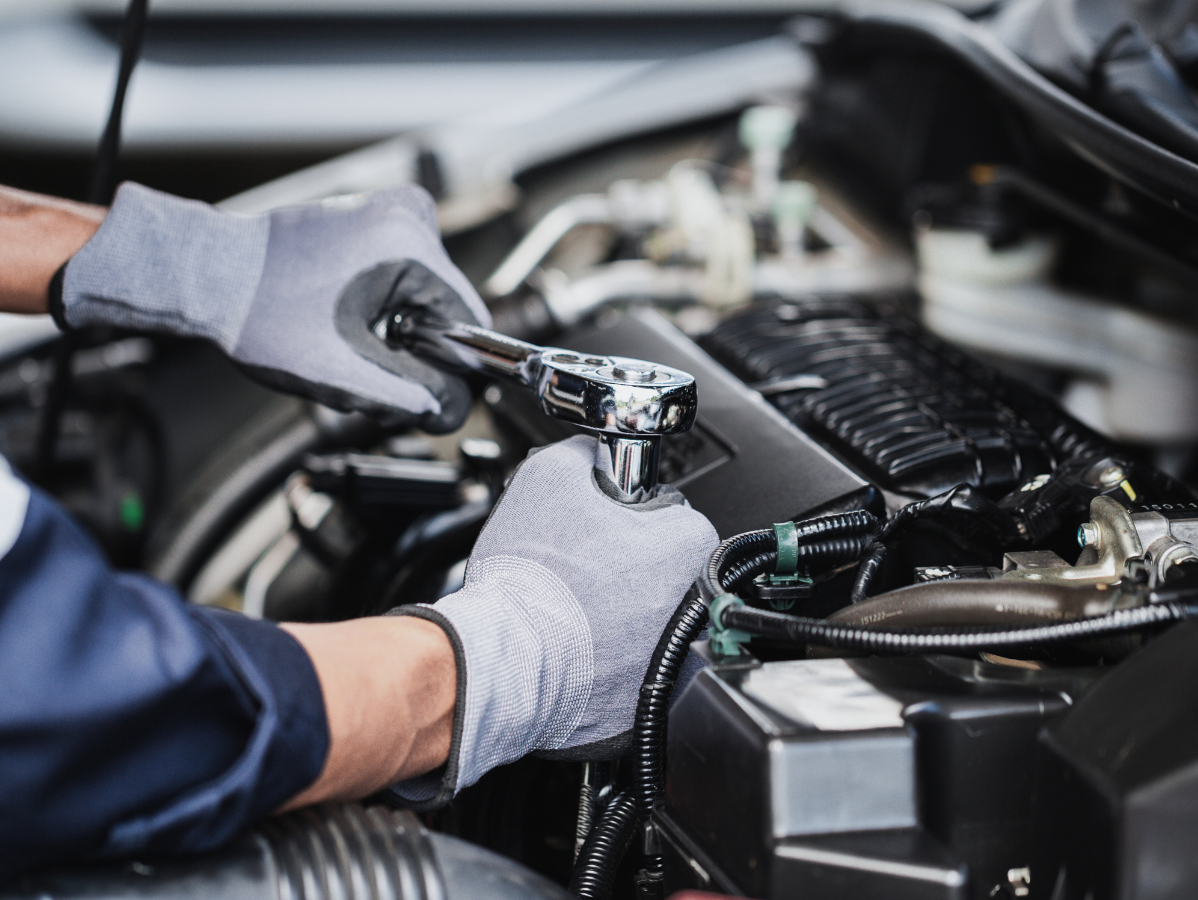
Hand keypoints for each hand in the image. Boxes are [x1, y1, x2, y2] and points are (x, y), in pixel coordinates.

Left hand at [56, 183, 488, 432]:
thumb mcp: (344, 373)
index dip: (456, 367)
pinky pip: (407, 274)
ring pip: (428, 295)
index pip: (472, 321)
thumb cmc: (261, 316)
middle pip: (449, 308)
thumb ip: (411, 396)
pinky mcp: (374, 217)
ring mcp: (390, 210)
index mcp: (409, 248)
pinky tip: (349, 317)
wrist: (210, 276)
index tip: (426, 392)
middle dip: (422, 349)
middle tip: (372, 368)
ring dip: (404, 330)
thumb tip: (454, 410)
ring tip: (352, 342)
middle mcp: (407, 217)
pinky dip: (389, 305)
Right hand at [391, 435, 718, 806]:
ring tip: (573, 599)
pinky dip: (606, 649)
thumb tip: (591, 451)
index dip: (629, 510)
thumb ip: (582, 452)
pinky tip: (574, 635)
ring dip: (617, 604)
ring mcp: (673, 653)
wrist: (507, 657)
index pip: (671, 511)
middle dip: (626, 558)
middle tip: (582, 561)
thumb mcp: (548, 474)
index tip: (603, 520)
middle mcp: (693, 602)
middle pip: (663, 564)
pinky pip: (630, 658)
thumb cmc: (532, 577)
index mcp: (686, 544)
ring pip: (647, 612)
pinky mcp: (644, 693)